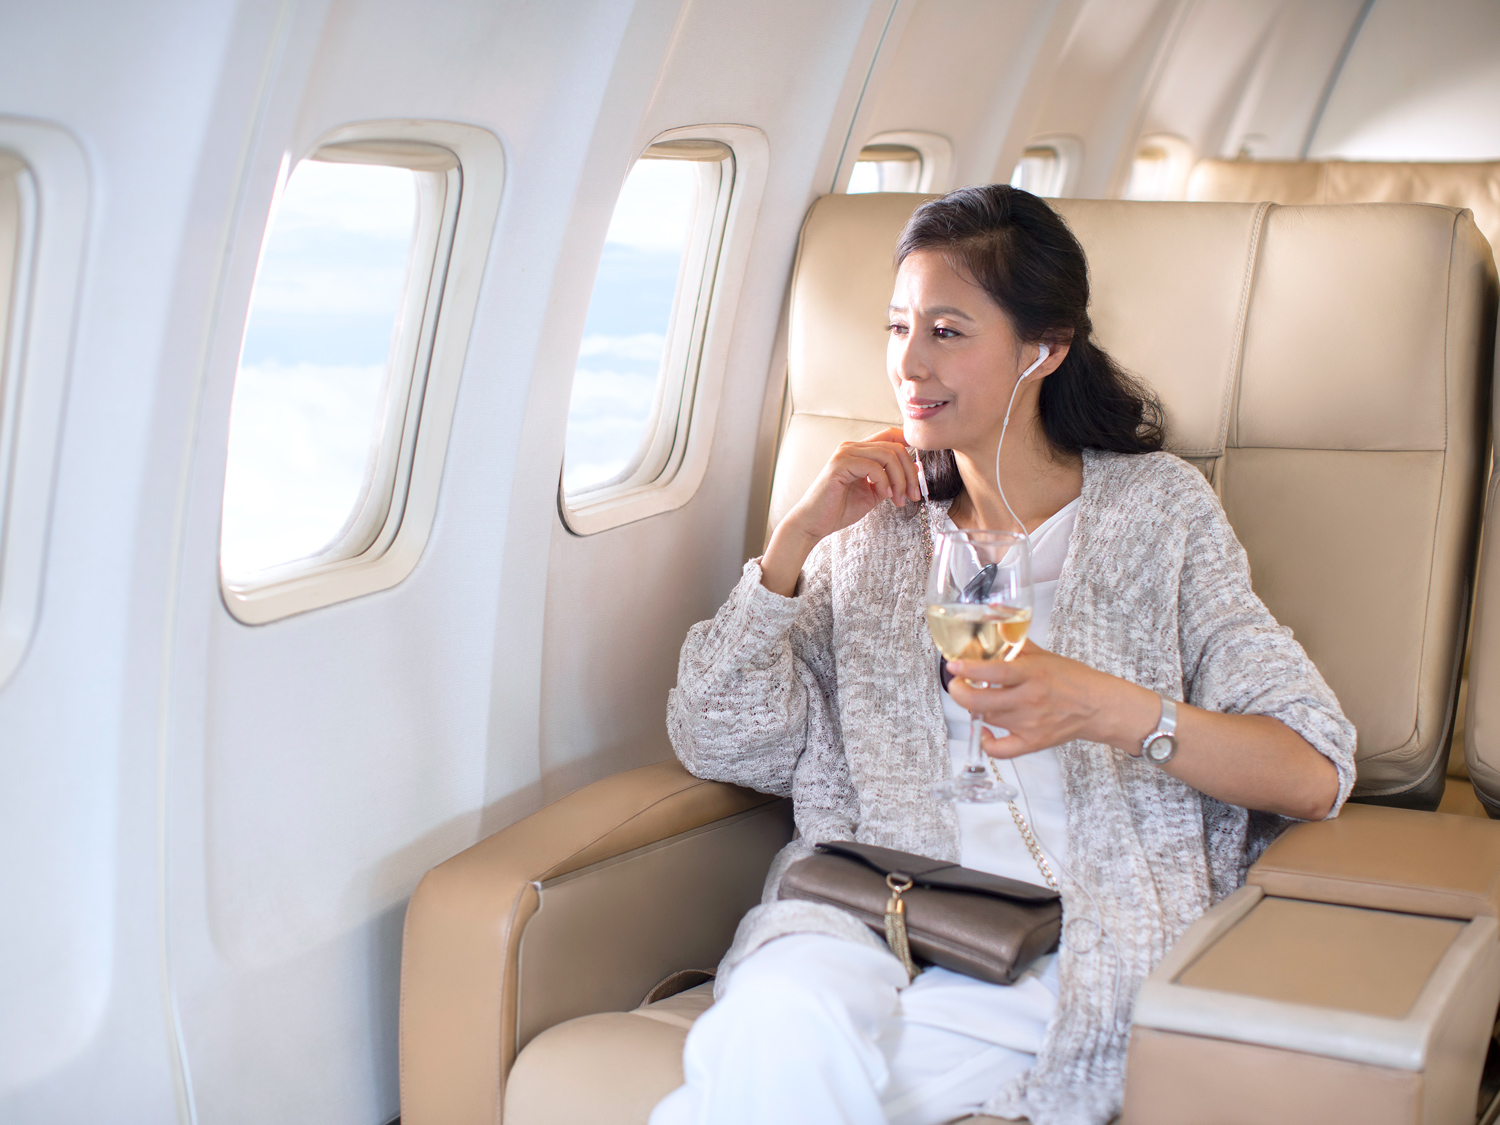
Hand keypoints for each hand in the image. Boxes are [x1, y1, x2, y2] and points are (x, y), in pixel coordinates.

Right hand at [759, 427, 922, 594]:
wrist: (814, 523)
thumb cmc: (837, 509)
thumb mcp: (873, 493)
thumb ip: (890, 480)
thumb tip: (914, 470)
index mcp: (859, 451)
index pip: (890, 435)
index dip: (909, 446)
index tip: (919, 470)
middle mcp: (851, 447)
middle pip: (894, 446)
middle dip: (910, 472)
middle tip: (912, 494)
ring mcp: (845, 453)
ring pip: (888, 454)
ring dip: (900, 479)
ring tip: (898, 498)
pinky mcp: (840, 465)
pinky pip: (874, 467)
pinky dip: (885, 482)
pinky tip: (885, 495)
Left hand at [946, 643, 1157, 757]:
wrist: (1098, 706)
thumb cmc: (1071, 679)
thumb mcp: (1043, 655)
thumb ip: (1015, 642)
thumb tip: (994, 619)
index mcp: (1033, 674)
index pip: (996, 671)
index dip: (970, 669)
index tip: (953, 665)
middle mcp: (1029, 700)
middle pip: (982, 701)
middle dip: (960, 692)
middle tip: (957, 683)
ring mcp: (1030, 724)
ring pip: (987, 718)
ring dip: (977, 707)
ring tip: (980, 697)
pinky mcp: (1032, 742)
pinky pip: (1000, 750)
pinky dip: (987, 742)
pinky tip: (985, 730)